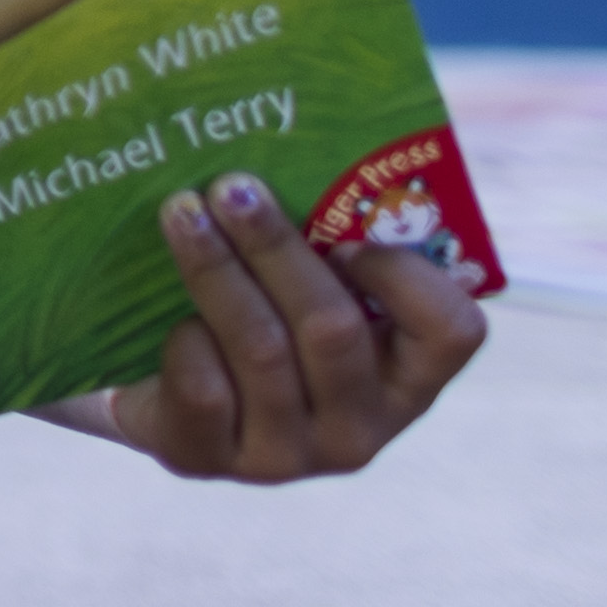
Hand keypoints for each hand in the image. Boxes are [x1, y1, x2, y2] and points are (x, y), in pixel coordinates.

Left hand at [88, 167, 485, 479]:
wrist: (153, 389)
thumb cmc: (250, 315)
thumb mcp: (300, 286)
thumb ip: (327, 241)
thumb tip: (307, 145)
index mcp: (403, 379)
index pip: (453, 333)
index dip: (407, 280)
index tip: (348, 235)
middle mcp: (359, 430)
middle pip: (333, 329)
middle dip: (277, 248)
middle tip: (230, 186)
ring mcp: (286, 456)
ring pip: (261, 350)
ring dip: (216, 270)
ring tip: (180, 212)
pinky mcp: (210, 462)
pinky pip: (203, 387)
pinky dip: (183, 337)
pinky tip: (170, 314)